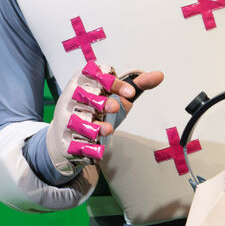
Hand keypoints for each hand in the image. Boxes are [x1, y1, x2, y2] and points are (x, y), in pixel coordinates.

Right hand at [47, 64, 163, 174]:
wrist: (65, 137)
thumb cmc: (94, 110)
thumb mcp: (114, 96)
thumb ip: (136, 85)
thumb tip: (160, 75)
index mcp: (83, 82)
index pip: (95, 75)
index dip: (112, 82)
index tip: (131, 93)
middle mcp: (71, 98)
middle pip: (84, 95)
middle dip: (100, 101)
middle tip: (116, 107)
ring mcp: (66, 120)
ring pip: (78, 120)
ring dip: (94, 126)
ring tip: (108, 130)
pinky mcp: (65, 140)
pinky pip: (76, 143)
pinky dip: (88, 148)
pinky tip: (98, 150)